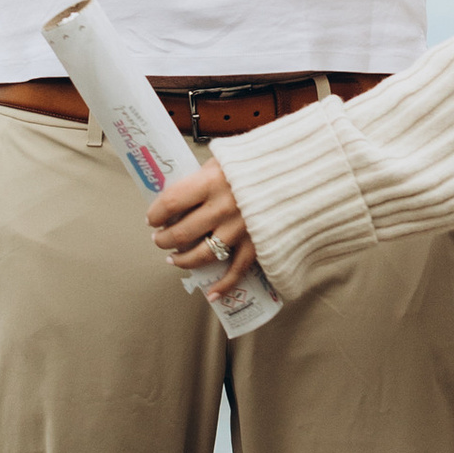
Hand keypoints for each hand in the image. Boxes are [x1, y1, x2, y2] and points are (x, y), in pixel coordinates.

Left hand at [148, 157, 256, 300]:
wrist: (301, 172)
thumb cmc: (261, 162)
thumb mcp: (227, 159)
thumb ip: (204, 176)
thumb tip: (181, 193)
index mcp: (212, 181)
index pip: (171, 203)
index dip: (155, 214)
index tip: (152, 218)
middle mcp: (223, 207)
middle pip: (181, 233)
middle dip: (163, 240)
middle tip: (158, 239)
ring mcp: (240, 229)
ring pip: (202, 255)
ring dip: (183, 260)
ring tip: (174, 258)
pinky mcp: (257, 243)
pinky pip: (237, 270)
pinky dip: (224, 285)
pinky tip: (211, 293)